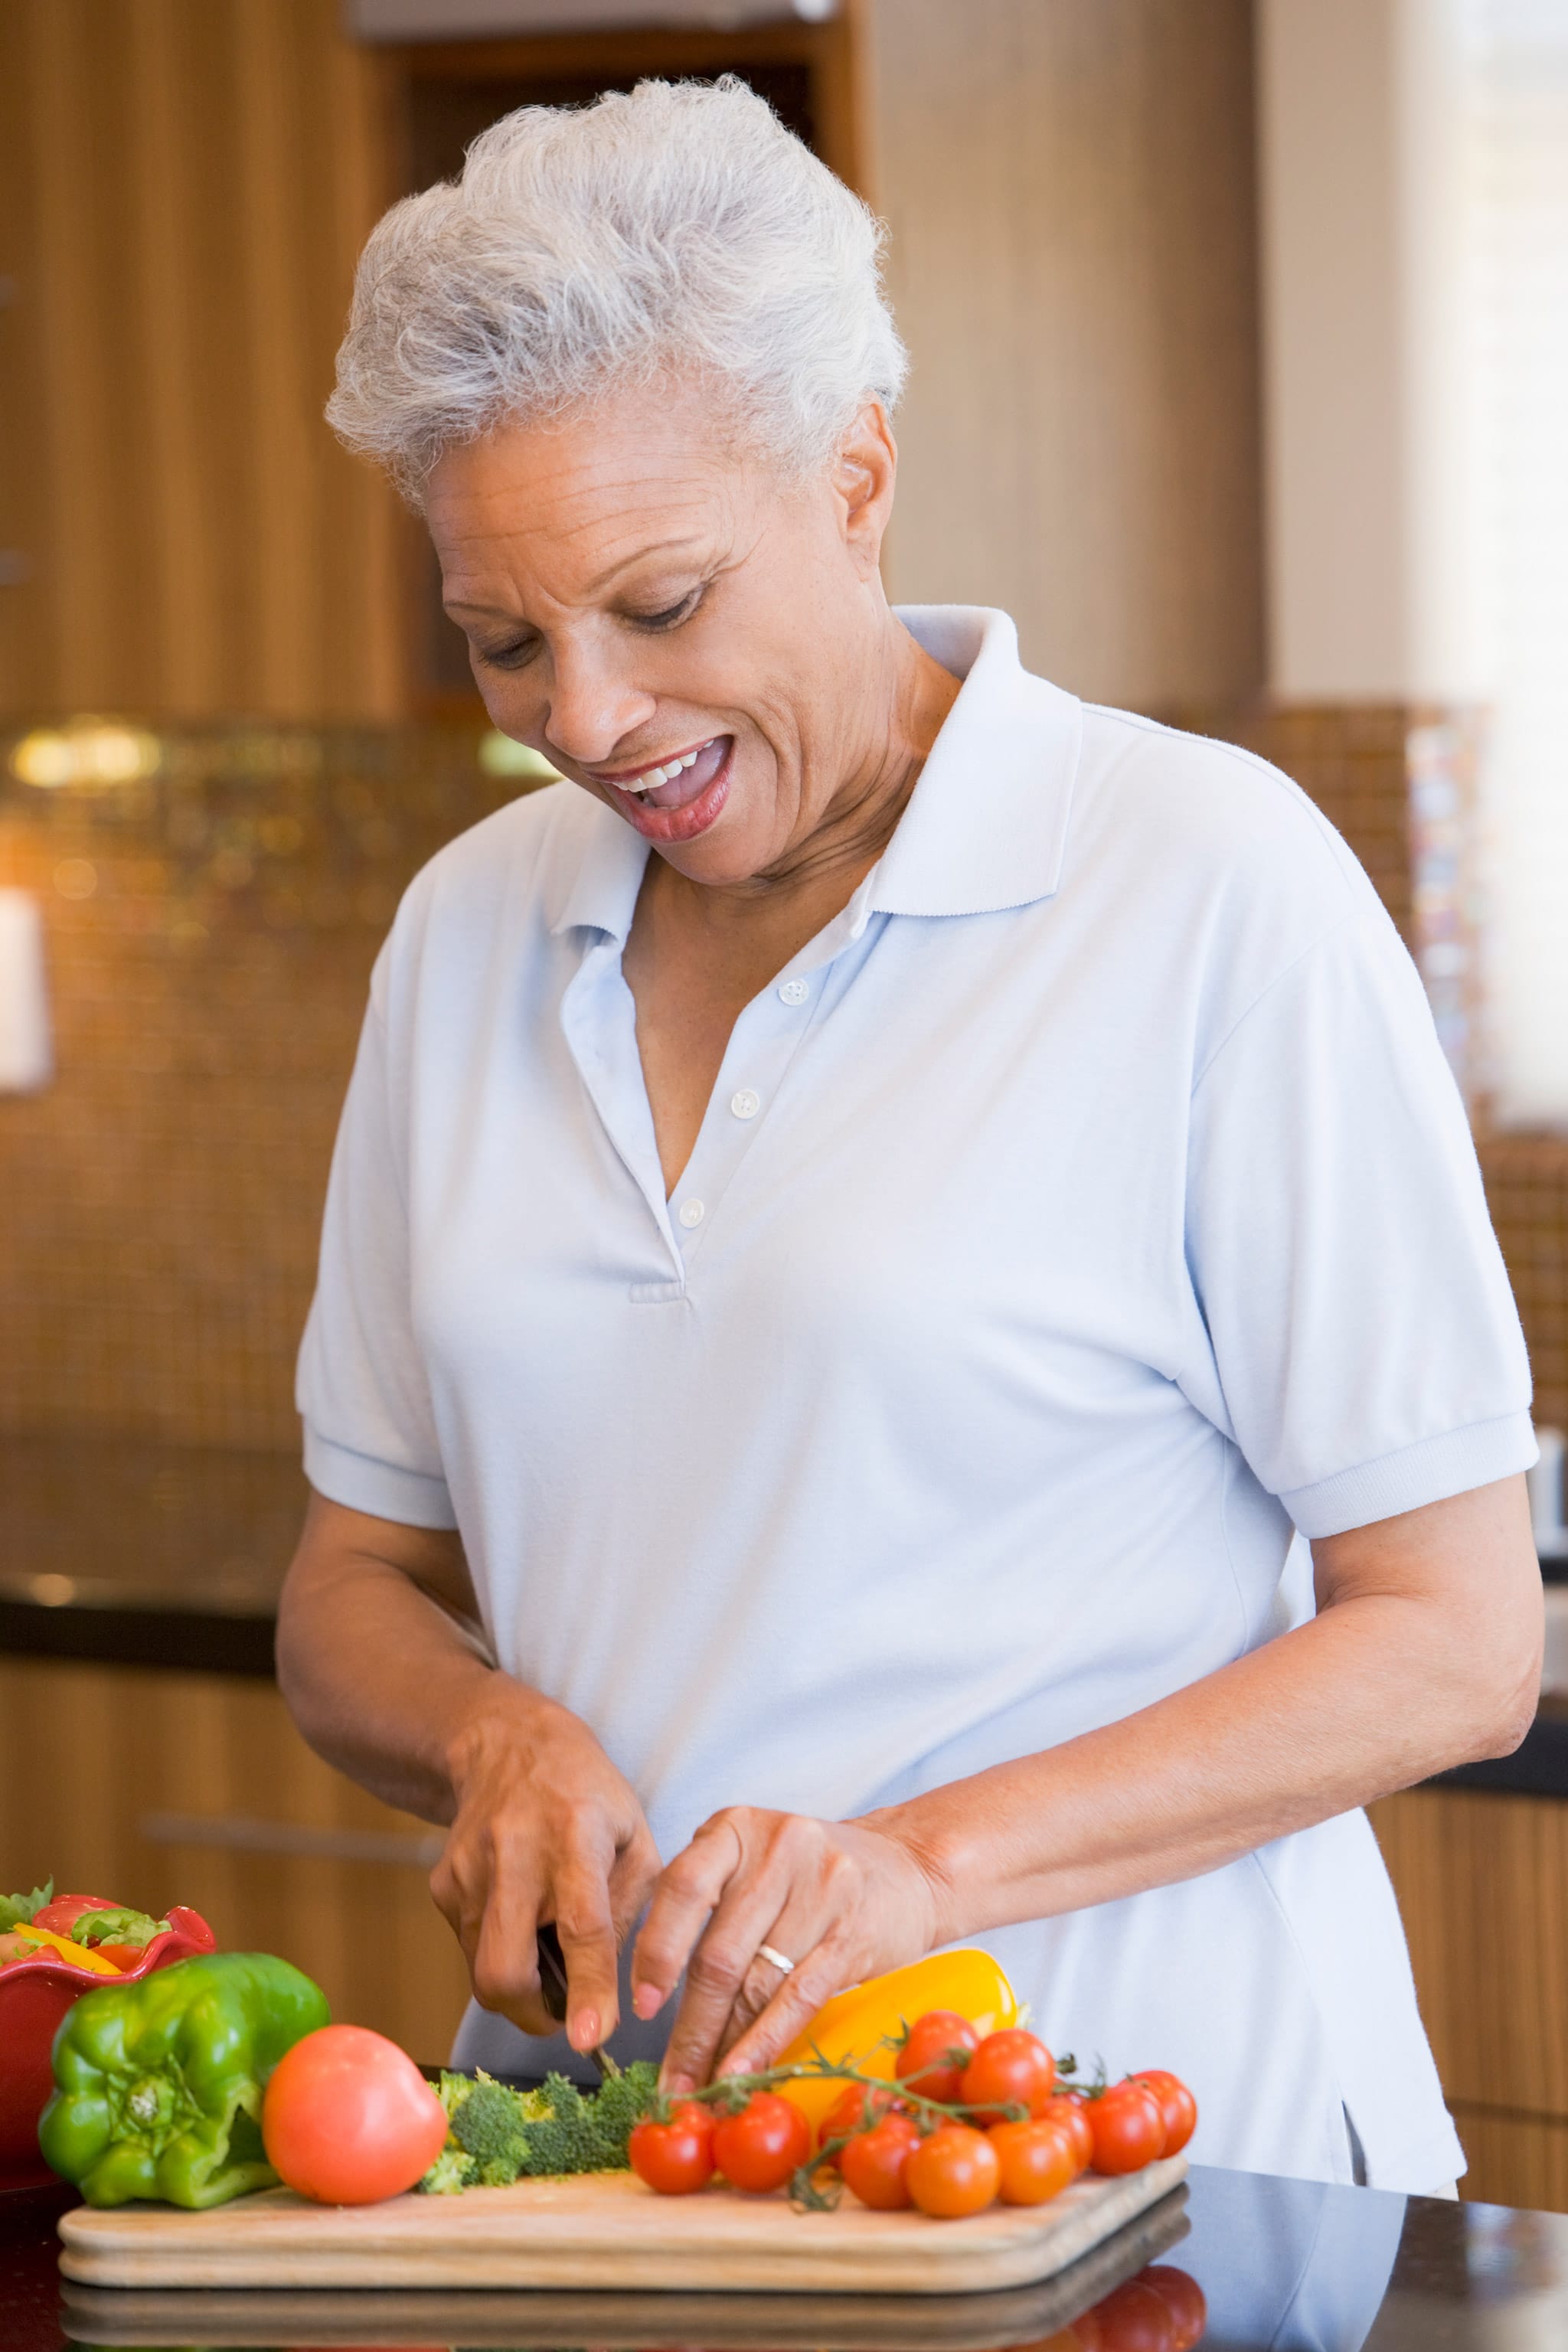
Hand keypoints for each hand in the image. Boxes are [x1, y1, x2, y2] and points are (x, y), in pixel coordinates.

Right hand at [430, 1682, 660, 2051]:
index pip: (582, 1926)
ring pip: (482, 1972)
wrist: (507, 1745)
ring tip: (546, 1944)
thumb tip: (617, 1987)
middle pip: (505, 1970)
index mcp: (576, 1835)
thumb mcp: (635, 1834)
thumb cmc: (587, 1793)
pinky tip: (520, 1914)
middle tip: (563, 2011)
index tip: (589, 2038)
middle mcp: (515, 1855)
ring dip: (519, 1982)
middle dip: (532, 2014)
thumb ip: (634, 1909)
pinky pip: (470, 1949)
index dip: (588, 1988)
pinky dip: (499, 1951)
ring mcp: (469, 1871)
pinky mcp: (443, 1885)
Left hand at [629, 1806, 950, 2092]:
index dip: (656, 1951)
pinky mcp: (853, 1931)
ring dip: (723, 2047)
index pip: (681, 1888)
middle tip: (669, 2081)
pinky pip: (799, 1997)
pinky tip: (741, 2074)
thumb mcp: (752, 1860)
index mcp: (736, 1828)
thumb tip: (650, 1989)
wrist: (908, 1865)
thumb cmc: (808, 1874)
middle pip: (718, 1953)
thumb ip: (705, 1901)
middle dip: (689, 2028)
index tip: (640, 2006)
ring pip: (756, 1984)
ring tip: (702, 2090)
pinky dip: (764, 2043)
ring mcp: (821, 1889)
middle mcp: (776, 1850)